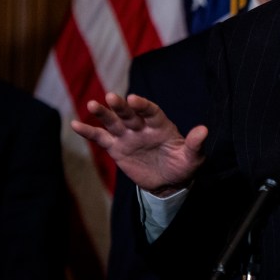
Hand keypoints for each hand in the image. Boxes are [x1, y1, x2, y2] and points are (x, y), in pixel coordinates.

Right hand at [71, 92, 206, 195]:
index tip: (134, 99)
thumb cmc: (182, 166)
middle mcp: (142, 127)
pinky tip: (75, 124)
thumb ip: (195, 144)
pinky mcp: (116, 148)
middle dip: (121, 106)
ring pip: (113, 122)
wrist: (168, 182)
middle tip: (111, 97)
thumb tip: (204, 130)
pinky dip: (88, 132)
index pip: (151, 112)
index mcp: (161, 126)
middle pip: (130, 114)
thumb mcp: (193, 158)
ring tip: (91, 104)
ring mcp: (128, 136)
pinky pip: (101, 138)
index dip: (143, 105)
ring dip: (103, 114)